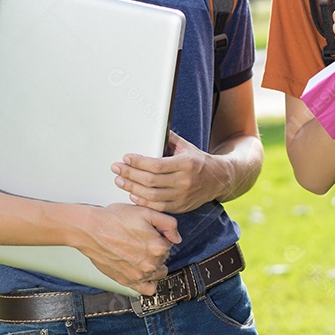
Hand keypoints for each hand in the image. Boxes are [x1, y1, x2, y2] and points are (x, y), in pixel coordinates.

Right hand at [76, 203, 179, 295]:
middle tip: (141, 240)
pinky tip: (142, 272)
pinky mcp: (127, 281)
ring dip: (153, 265)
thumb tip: (177, 238)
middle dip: (156, 249)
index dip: (160, 235)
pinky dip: (148, 282)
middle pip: (163, 257)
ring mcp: (138, 275)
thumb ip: (168, 223)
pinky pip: (147, 289)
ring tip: (139, 253)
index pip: (170, 243)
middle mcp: (150, 264)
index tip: (149, 231)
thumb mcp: (146, 212)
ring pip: (158, 273)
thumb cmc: (115, 219)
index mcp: (158, 246)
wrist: (90, 230)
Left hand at [112, 131, 227, 213]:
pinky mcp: (180, 207)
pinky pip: (157, 207)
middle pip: (151, 180)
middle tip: (116, 168)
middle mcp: (184, 181)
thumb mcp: (187, 147)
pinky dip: (142, 201)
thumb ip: (170, 139)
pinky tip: (132, 194)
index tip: (126, 157)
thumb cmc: (199, 162)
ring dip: (132, 188)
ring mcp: (182, 196)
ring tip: (120, 180)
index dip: (139, 162)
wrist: (218, 180)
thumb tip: (154, 128)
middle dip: (130, 174)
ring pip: (151, 196)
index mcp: (186, 164)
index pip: (156, 165)